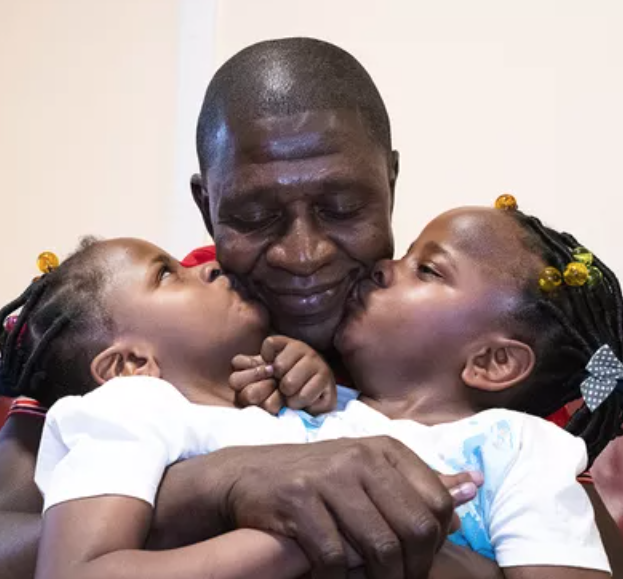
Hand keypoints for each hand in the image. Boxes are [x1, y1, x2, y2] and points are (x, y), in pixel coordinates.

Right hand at [220, 436, 481, 578]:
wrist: (250, 474)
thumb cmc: (319, 477)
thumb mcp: (371, 470)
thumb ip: (421, 481)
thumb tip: (475, 483)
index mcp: (385, 450)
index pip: (437, 503)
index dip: (435, 543)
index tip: (418, 561)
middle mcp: (361, 457)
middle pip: (415, 528)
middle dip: (412, 568)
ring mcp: (328, 476)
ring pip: (379, 547)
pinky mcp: (298, 499)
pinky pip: (335, 557)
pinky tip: (336, 578)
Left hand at [230, 336, 336, 414]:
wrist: (316, 394)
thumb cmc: (286, 382)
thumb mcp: (265, 371)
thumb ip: (250, 365)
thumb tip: (236, 363)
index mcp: (288, 344)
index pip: (270, 344)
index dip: (264, 362)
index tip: (269, 371)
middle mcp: (304, 349)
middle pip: (278, 367)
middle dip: (274, 384)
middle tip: (280, 388)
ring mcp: (318, 364)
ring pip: (289, 384)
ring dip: (286, 396)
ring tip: (291, 396)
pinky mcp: (328, 383)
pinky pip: (302, 397)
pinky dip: (298, 404)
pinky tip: (302, 402)